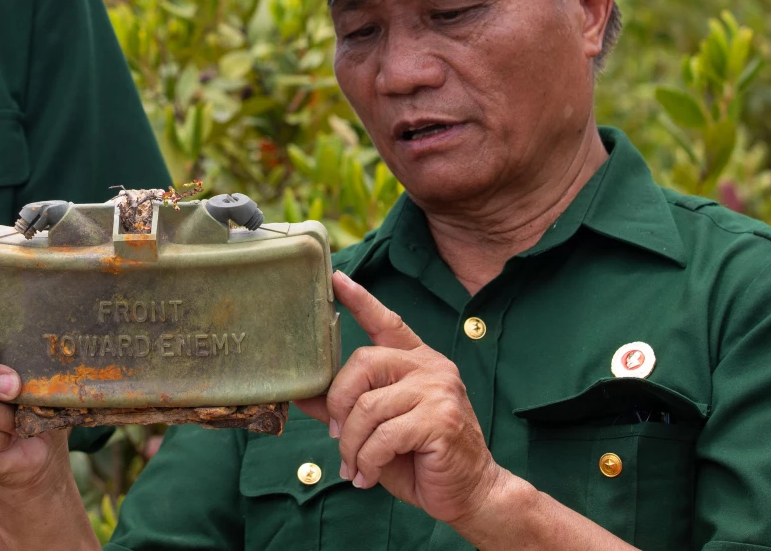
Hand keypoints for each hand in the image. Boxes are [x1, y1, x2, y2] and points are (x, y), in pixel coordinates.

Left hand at [293, 271, 506, 529]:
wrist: (471, 493)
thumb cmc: (420, 459)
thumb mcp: (375, 430)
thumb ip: (344, 408)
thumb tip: (300, 393)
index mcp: (417, 362)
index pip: (386, 323)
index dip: (360, 300)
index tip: (335, 279)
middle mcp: (430, 367)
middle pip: (362, 362)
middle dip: (339, 404)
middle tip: (338, 437)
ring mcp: (439, 390)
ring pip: (368, 407)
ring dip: (352, 445)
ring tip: (355, 467)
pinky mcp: (442, 419)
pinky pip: (384, 435)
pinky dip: (368, 461)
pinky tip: (368, 476)